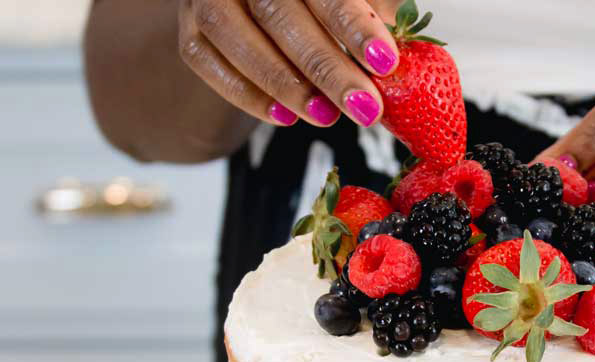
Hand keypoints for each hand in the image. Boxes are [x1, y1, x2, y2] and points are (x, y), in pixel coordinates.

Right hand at [177, 0, 401, 127]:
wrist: (253, 7)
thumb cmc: (315, 3)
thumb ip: (372, 9)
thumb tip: (406, 44)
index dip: (355, 23)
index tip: (385, 62)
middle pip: (280, 12)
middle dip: (327, 67)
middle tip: (365, 107)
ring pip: (235, 35)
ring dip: (285, 83)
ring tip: (327, 116)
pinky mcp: (188, 29)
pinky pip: (207, 62)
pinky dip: (246, 94)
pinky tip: (284, 117)